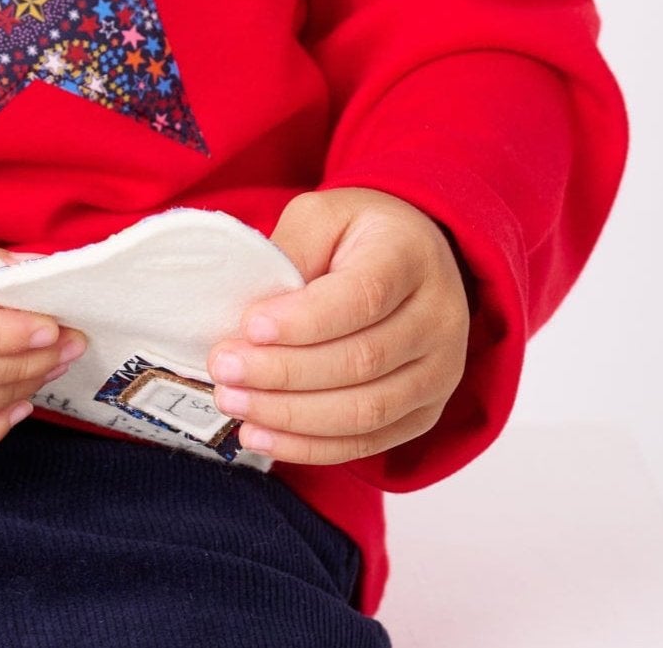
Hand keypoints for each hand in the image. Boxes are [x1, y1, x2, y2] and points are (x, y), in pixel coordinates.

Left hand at [205, 186, 472, 464]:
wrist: (414, 256)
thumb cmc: (358, 233)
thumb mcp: (320, 216)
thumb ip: (292, 254)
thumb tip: (253, 318)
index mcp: (410, 256)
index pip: (363, 297)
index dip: (305, 320)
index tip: (250, 327)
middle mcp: (438, 318)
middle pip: (361, 361)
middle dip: (283, 372)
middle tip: (224, 368)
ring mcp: (439, 372)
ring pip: (364, 412)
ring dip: (290, 416)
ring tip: (234, 402)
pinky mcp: (424, 412)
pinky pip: (367, 442)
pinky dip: (309, 446)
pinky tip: (261, 435)